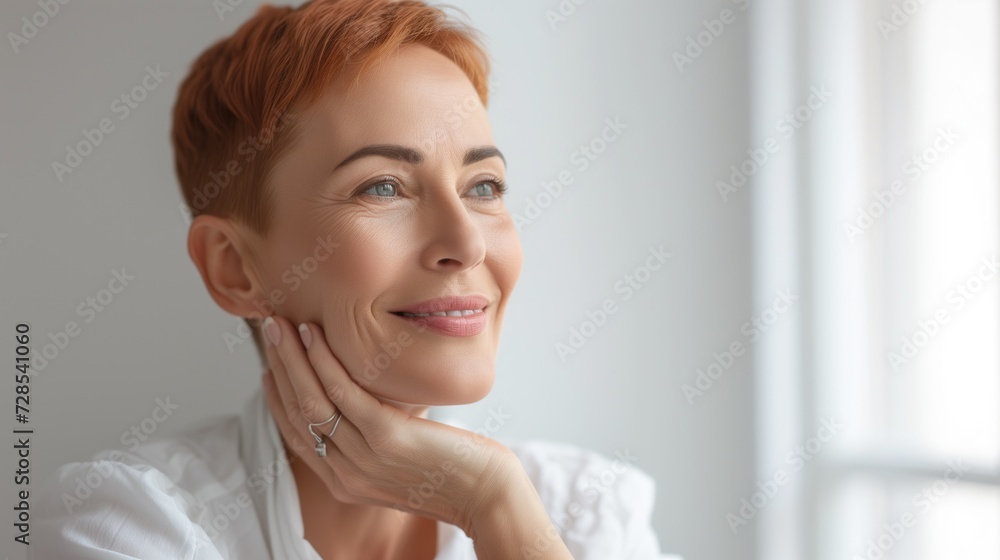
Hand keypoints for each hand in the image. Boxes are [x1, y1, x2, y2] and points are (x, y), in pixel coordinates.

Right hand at [260, 314, 515, 533]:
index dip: (277, 398)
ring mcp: (364, 458)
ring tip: (282, 325)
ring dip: (292, 357)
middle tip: (269, 331)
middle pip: (296, 414)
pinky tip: (316, 336)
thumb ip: (374, 438)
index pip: (295, 436)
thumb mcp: (399, 459)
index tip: (268, 367)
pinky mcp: (387, 438)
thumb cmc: (451, 470)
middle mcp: (346, 475)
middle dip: (278, 367)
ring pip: (311, 400)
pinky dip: (324, 361)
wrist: (485, 494)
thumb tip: (365, 400)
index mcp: (345, 483)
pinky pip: (344, 394)